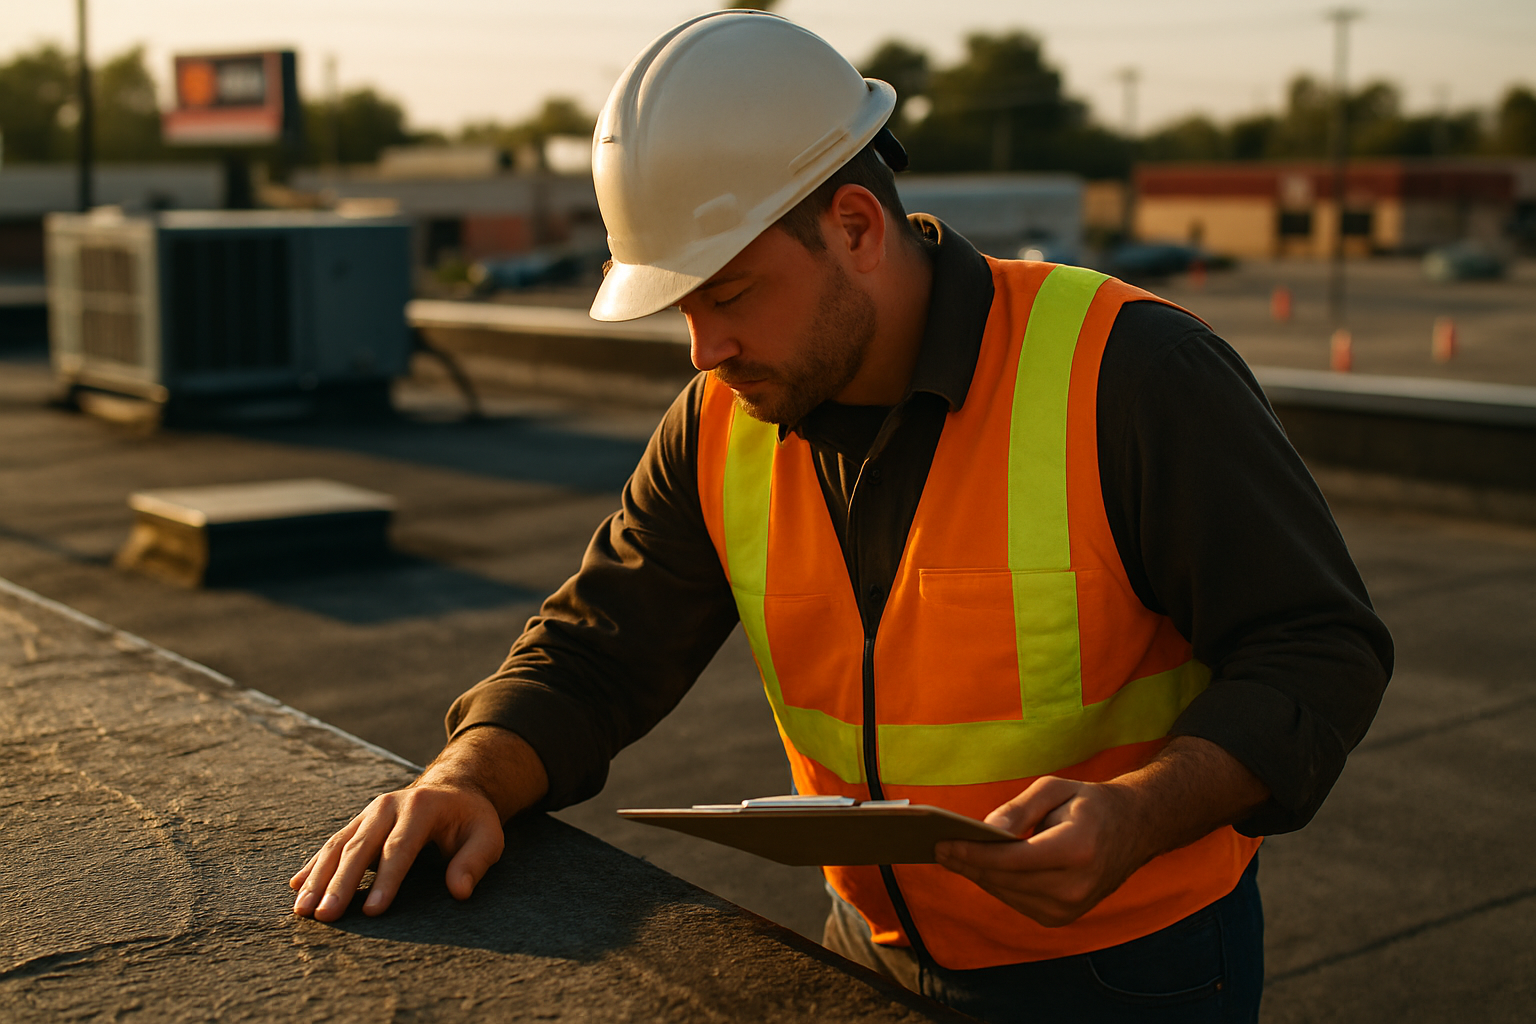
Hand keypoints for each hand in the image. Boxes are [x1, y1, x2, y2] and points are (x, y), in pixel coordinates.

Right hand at [290, 726, 547, 921]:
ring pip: (338, 846)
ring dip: (318, 878)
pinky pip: (332, 844)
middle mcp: (389, 806)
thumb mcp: (487, 836)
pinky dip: (313, 866)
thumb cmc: (471, 820)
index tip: (373, 911)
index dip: (386, 880)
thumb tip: (459, 891)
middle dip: (341, 884)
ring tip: (302, 910)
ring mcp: (369, 813)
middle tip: (325, 917)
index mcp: (421, 807)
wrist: (453, 790)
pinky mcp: (358, 823)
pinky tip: (296, 886)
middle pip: (360, 848)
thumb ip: (474, 861)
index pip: (400, 848)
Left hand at [935, 737, 1267, 927]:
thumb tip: (983, 832)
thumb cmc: (1090, 803)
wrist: (1135, 830)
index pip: (1013, 860)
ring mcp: (1071, 907)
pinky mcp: (1064, 916)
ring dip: (978, 875)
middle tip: (936, 847)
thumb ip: (1017, 810)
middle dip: (967, 864)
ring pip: (1007, 894)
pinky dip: (997, 884)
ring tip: (949, 855)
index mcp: (1076, 850)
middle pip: (1005, 880)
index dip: (973, 854)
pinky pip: (1018, 901)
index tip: (941, 844)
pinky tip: (978, 867)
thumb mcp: (1055, 789)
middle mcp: (1075, 886)